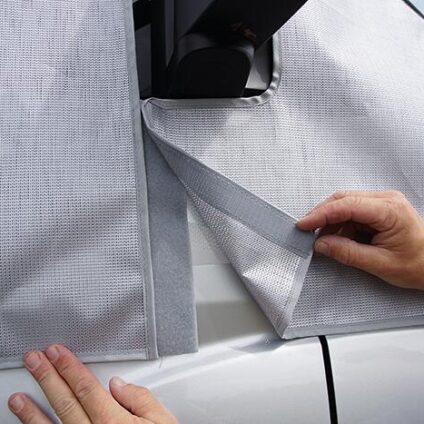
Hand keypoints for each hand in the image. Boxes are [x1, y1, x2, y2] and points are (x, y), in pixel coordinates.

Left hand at [8, 345, 177, 423]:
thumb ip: (141, 399)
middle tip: (34, 360)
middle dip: (48, 378)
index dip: (69, 367)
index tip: (56, 353)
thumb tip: (119, 384)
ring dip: (32, 413)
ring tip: (18, 399)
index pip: (85, 387)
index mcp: (114, 422)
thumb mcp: (162, 421)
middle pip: (65, 402)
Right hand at [297, 191, 423, 289]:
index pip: (346, 205)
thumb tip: (320, 245)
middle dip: (322, 216)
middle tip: (307, 233)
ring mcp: (382, 203)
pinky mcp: (378, 210)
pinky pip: (351, 212)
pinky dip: (340, 225)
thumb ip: (347, 253)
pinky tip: (337, 238)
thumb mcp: (380, 263)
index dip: (320, 215)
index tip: (303, 225)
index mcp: (389, 210)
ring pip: (345, 205)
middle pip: (342, 200)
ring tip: (324, 241)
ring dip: (331, 222)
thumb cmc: (418, 264)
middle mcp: (385, 200)